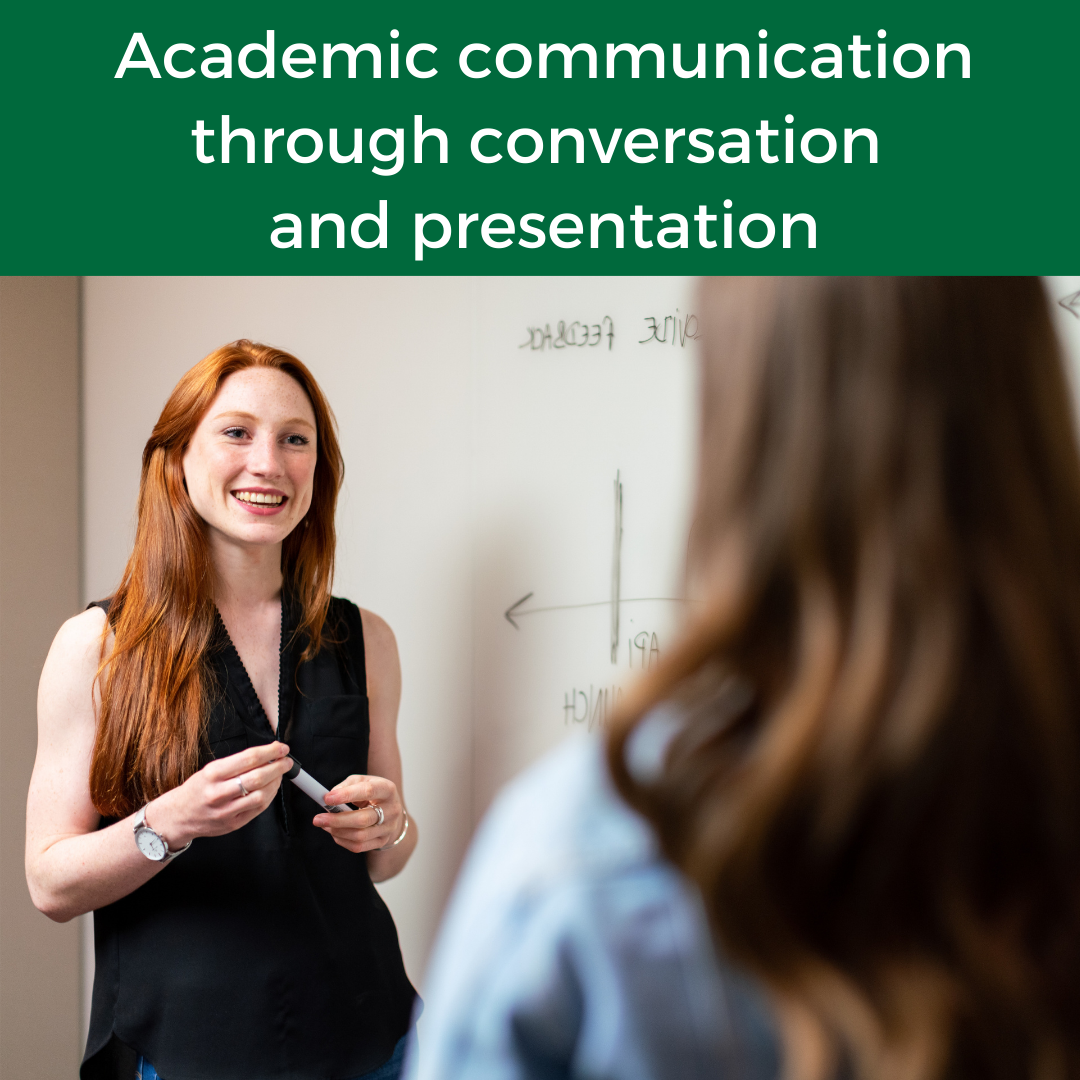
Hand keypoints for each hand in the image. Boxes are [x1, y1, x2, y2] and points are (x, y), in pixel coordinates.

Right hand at [146, 742, 292, 847]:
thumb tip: (266, 754)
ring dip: (276, 782)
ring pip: (261, 795)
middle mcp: (218, 793)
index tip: (281, 747)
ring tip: (279, 774)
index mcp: (212, 774)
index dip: (270, 751)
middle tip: (286, 760)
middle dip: (278, 766)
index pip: (248, 758)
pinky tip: (271, 788)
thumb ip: (237, 763)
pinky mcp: (233, 824)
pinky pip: (258, 809)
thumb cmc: (197, 789)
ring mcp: (226, 811)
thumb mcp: (210, 770)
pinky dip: (269, 796)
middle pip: (258, 777)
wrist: (178, 816)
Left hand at [313, 774, 403, 853]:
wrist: (391, 810)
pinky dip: (342, 840)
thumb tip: (330, 796)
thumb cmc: (372, 793)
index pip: (368, 791)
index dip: (346, 795)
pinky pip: (359, 846)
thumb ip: (346, 786)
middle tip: (317, 819)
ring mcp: (388, 828)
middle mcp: (392, 810)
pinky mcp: (382, 841)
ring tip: (324, 825)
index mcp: (387, 789)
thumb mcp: (362, 781)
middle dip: (337, 820)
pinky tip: (334, 833)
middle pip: (363, 819)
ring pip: (360, 836)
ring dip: (337, 831)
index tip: (327, 799)